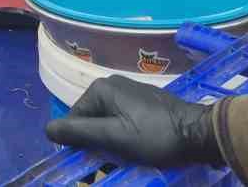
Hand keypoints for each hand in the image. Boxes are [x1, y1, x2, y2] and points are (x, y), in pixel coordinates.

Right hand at [44, 75, 222, 168]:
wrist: (200, 133)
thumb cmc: (156, 136)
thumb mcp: (115, 138)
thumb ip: (80, 133)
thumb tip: (47, 129)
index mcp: (101, 90)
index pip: (73, 120)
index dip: (79, 144)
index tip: (95, 163)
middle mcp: (112, 85)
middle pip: (90, 121)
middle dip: (96, 144)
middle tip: (112, 163)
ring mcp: (130, 92)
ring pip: (107, 123)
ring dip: (111, 143)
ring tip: (126, 160)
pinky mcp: (144, 102)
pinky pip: (122, 121)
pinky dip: (124, 137)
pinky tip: (137, 150)